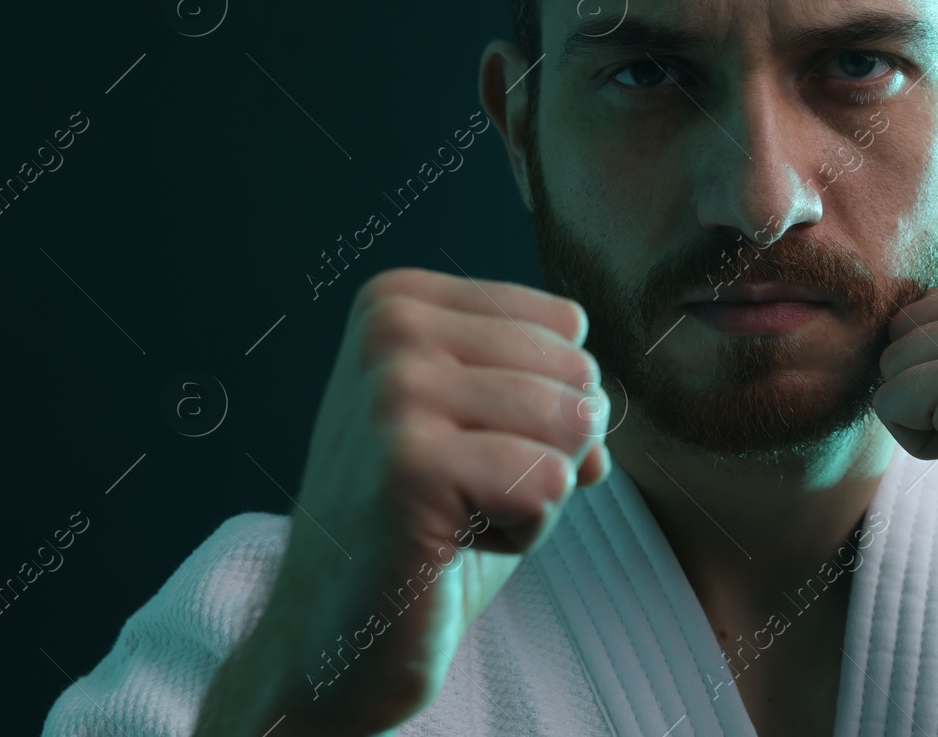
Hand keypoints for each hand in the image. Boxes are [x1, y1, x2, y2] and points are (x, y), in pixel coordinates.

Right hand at [196, 267, 607, 735]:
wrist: (337, 637)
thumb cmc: (428, 526)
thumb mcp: (490, 426)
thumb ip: (553, 385)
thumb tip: (600, 416)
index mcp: (401, 302)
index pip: (566, 323)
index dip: (546, 404)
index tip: (467, 448)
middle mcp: (391, 329)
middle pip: (576, 370)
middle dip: (550, 449)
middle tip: (463, 493)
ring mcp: (395, 393)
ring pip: (572, 422)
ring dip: (540, 494)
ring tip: (459, 515)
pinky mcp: (409, 466)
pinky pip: (551, 483)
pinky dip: (525, 532)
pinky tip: (453, 545)